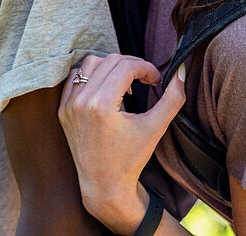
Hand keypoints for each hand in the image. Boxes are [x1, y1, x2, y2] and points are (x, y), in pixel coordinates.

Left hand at [58, 54, 185, 232]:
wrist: (105, 185)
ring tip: (126, 83)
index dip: (146, 67)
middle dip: (132, 65)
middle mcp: (81, 102)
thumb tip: (182, 70)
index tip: (156, 80)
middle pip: (109, 61)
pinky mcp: (63, 110)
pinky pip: (75, 78)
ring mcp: (69, 105)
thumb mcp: (155, 128)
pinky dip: (91, 75)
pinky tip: (106, 88)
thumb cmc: (131, 159)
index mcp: (102, 105)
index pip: (126, 66)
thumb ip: (173, 98)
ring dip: (110, 66)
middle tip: (145, 79)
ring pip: (90, 64)